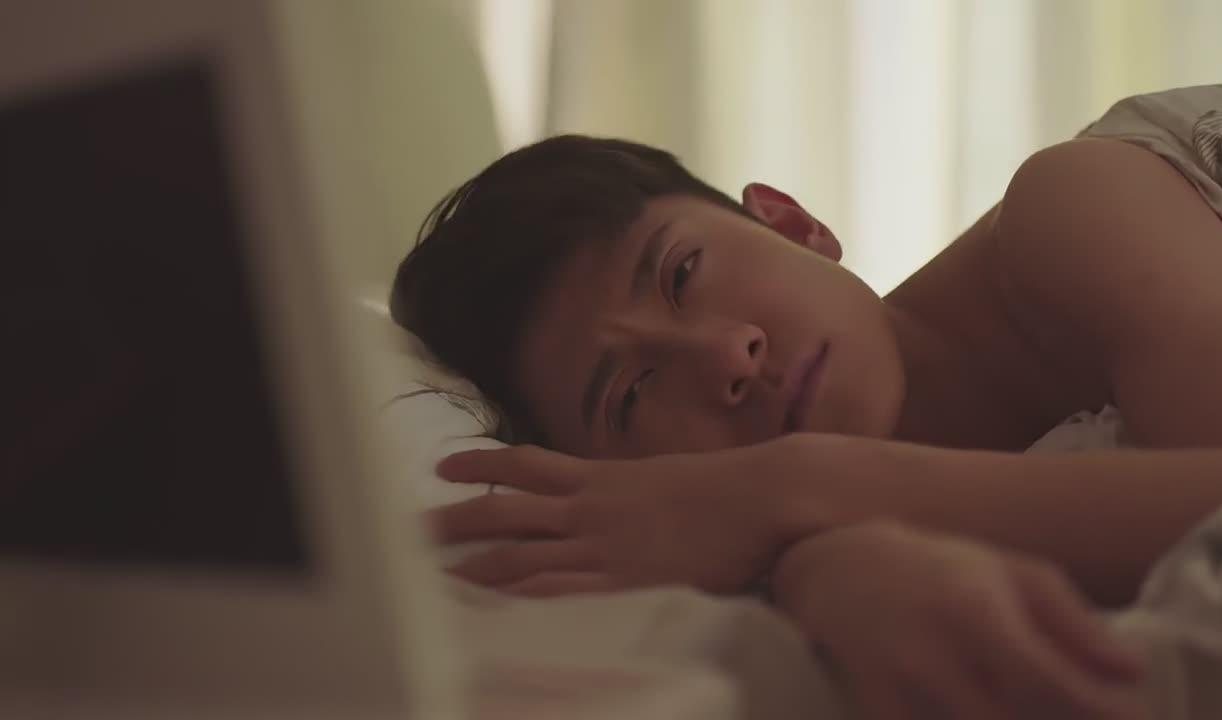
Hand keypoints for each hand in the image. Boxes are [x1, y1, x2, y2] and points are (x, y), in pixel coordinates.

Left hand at [427, 442, 789, 595]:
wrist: (766, 495)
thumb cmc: (729, 487)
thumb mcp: (669, 478)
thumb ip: (633, 492)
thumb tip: (622, 502)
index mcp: (601, 477)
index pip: (525, 464)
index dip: (479, 462)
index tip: (441, 465)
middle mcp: (591, 507)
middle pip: (503, 510)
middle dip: (453, 521)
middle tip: (409, 531)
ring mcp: (603, 545)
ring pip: (518, 554)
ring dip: (470, 566)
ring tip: (427, 579)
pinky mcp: (623, 582)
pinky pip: (558, 592)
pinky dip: (520, 601)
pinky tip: (490, 612)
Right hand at [772, 521, 1148, 719]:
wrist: (839, 569)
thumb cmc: (943, 569)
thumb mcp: (1013, 573)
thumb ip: (1074, 621)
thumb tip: (1135, 672)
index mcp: (978, 614)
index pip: (1055, 687)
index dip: (1105, 714)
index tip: (1139, 719)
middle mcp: (936, 658)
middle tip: (1077, 710)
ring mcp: (900, 691)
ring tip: (1032, 705)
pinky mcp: (874, 710)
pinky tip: (981, 711)